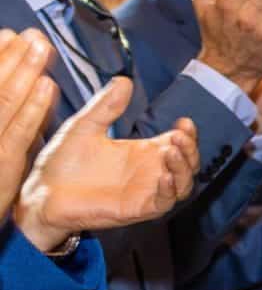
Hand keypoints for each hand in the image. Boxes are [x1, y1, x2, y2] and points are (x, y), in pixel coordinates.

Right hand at [0, 30, 58, 215]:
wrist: (5, 216)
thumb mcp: (0, 140)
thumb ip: (5, 108)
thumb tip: (24, 77)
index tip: (9, 33)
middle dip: (9, 57)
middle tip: (29, 33)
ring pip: (1, 101)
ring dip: (22, 71)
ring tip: (39, 46)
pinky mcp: (2, 163)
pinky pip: (18, 131)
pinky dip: (33, 106)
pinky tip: (49, 86)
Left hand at [14, 79, 199, 250]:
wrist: (41, 192)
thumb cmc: (61, 163)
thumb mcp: (85, 126)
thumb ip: (106, 106)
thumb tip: (124, 80)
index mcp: (141, 152)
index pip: (178, 143)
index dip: (188, 134)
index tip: (184, 121)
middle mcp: (148, 172)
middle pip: (187, 163)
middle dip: (191, 149)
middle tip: (180, 135)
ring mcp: (144, 192)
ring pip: (183, 184)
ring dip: (184, 168)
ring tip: (172, 152)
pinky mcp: (136, 209)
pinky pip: (164, 203)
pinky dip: (169, 190)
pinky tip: (162, 176)